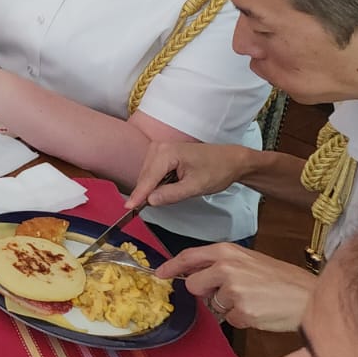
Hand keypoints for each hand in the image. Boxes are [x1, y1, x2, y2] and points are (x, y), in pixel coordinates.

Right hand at [126, 141, 256, 211]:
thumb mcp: (196, 187)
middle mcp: (158, 148)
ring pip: (148, 176)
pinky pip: (153, 173)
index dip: (138, 195)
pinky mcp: (162, 154)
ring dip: (154, 188)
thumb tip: (150, 201)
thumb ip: (172, 194)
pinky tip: (172, 186)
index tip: (127, 208)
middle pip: (145, 177)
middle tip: (164, 203)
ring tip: (177, 191)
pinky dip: (158, 183)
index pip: (147, 179)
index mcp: (166, 153)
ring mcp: (159, 150)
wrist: (230, 160)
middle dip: (148, 192)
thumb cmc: (216, 170)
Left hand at [157, 245, 315, 331]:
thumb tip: (195, 273)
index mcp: (227, 252)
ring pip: (213, 304)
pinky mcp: (242, 312)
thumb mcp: (248, 260)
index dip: (171, 266)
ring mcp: (234, 291)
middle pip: (194, 285)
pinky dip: (241, 318)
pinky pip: (229, 319)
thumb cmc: (281, 279)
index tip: (160, 274)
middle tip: (229, 292)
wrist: (309, 296)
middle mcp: (226, 268)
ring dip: (228, 306)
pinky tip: (258, 311)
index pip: (188, 257)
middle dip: (205, 292)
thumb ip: (220, 263)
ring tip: (252, 299)